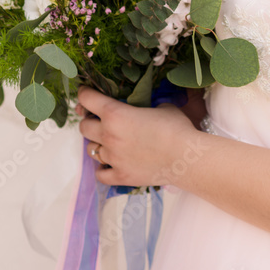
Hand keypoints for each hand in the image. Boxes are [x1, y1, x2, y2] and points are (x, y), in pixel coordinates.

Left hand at [76, 85, 207, 188]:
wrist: (186, 158)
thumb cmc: (176, 127)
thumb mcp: (162, 106)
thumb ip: (145, 107)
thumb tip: (146, 110)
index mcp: (115, 114)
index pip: (87, 99)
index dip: (85, 94)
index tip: (86, 93)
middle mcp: (108, 135)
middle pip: (83, 127)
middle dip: (89, 121)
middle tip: (98, 119)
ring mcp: (112, 158)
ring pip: (91, 150)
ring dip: (97, 143)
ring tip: (108, 142)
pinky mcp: (120, 176)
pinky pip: (100, 174)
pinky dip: (104, 168)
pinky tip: (111, 164)